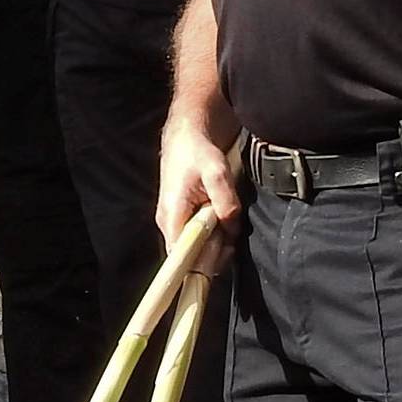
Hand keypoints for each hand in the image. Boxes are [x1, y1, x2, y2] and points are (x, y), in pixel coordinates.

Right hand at [156, 117, 241, 261]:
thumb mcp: (216, 171)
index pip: (181, 257)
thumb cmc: (196, 152)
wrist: (186, 139)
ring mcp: (174, 223)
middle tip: (232, 231)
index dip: (203, 262)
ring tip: (229, 222)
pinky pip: (198, 238)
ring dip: (216, 242)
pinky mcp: (183, 221)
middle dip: (215, 251)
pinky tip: (224, 221)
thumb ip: (225, 200)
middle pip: (190, 257)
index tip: (224, 249)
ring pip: (196, 248)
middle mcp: (169, 224)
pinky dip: (214, 235)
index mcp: (172, 216)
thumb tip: (231, 228)